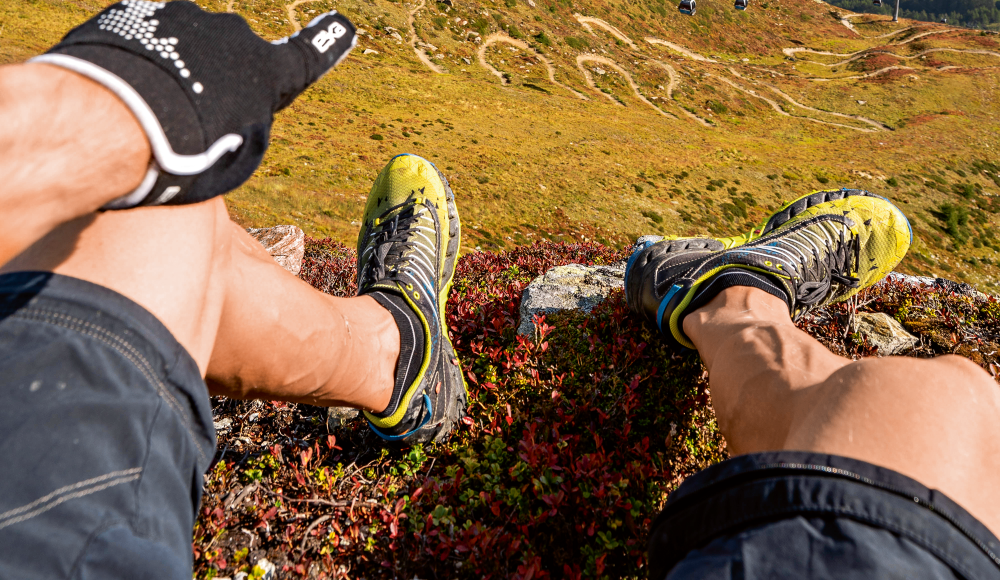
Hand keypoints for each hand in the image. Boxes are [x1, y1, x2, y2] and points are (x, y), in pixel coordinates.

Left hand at [31, 0, 355, 207]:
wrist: (111, 119)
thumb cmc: (182, 153)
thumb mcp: (233, 159)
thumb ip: (242, 127)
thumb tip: (225, 111)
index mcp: (266, 71)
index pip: (306, 57)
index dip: (327, 44)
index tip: (342, 26)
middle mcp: (233, 34)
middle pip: (231, 56)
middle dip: (214, 81)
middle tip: (187, 121)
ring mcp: (184, 16)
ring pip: (185, 45)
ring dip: (173, 72)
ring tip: (146, 110)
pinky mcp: (138, 11)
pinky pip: (148, 39)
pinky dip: (141, 61)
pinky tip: (122, 91)